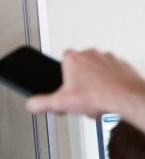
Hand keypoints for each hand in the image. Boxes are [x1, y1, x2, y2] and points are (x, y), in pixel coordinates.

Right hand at [26, 49, 144, 128]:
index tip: (66, 82)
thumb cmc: (98, 97)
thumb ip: (41, 103)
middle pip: (80, 65)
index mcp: (73, 59)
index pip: (62, 58)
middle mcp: (91, 54)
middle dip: (80, 80)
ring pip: (97, 68)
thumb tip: (32, 104)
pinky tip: (108, 95)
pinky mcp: (122, 65)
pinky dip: (111, 82)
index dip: (62, 73)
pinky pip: (113, 72)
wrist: (126, 99)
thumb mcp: (60, 104)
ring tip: (95, 97)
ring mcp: (108, 58)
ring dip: (95, 81)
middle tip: (81, 94)